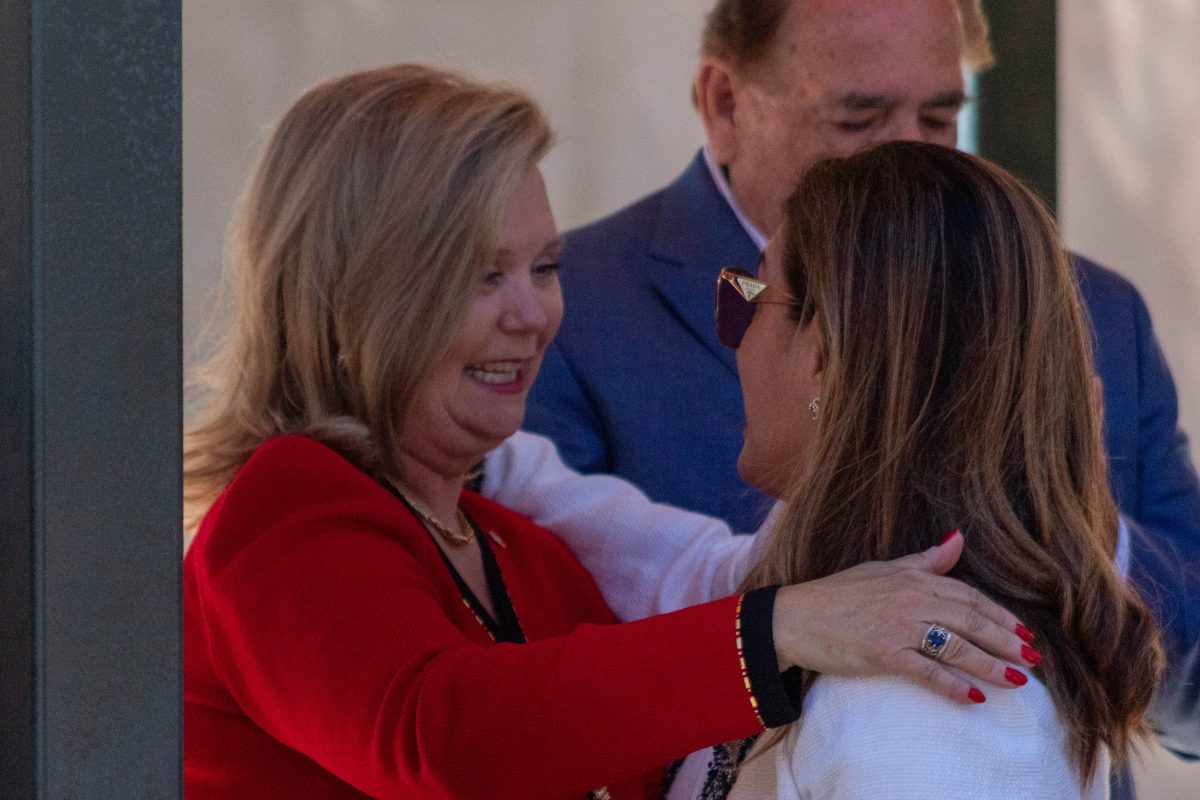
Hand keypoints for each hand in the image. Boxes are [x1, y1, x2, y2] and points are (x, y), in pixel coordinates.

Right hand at [772, 530, 1038, 703]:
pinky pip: (925, 670)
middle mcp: (909, 599)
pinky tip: (973, 696)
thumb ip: (924, 560)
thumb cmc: (837, 594)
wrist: (794, 617)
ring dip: (989, 664)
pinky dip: (951, 684)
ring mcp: (896, 626)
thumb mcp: (882, 569)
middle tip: (1032, 658)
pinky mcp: (882, 652)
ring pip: (955, 646)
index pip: (967, 596)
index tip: (1024, 632)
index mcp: (912, 578)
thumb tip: (958, 538)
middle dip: (1005, 640)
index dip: (999, 615)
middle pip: (970, 620)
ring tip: (1016, 680)